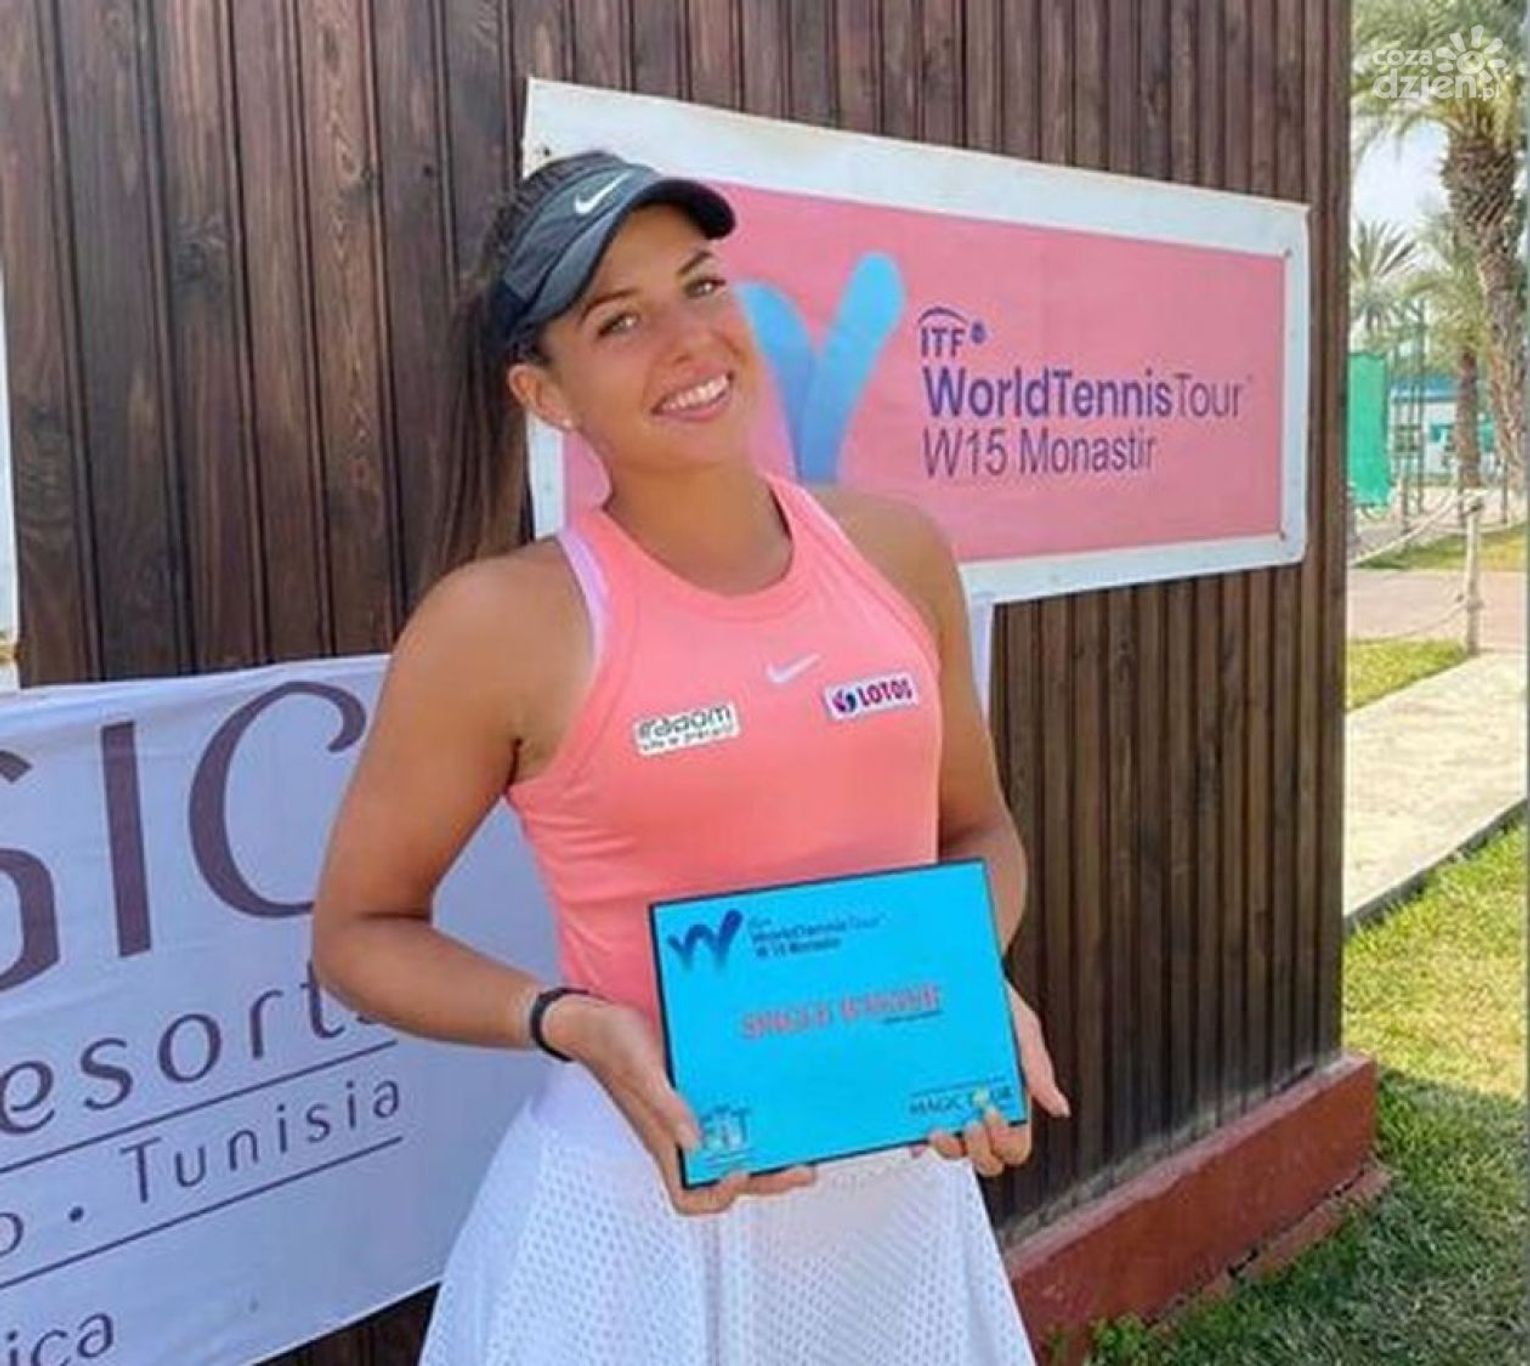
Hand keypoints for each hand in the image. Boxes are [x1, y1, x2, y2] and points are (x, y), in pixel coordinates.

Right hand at [543, 994, 815, 1214]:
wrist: (597, 1016)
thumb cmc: (611, 1044)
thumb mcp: (642, 1071)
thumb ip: (666, 1107)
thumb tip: (695, 1143)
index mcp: (663, 1141)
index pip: (689, 1197)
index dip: (719, 1197)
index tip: (742, 1171)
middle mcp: (678, 1134)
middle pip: (724, 1176)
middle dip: (767, 1178)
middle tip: (803, 1169)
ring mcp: (687, 1114)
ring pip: (731, 1147)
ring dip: (765, 1149)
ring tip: (798, 1141)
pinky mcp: (693, 1092)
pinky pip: (726, 1114)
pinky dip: (749, 1115)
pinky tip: (768, 1101)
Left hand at [913, 982, 1070, 1175]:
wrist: (959, 973)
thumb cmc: (997, 1002)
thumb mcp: (1022, 1029)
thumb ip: (1038, 1068)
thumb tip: (1060, 1109)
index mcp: (1013, 1099)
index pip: (1015, 1145)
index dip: (1005, 1141)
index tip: (993, 1112)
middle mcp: (983, 1107)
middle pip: (986, 1158)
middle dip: (978, 1150)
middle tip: (970, 1122)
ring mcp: (953, 1103)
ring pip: (955, 1149)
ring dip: (949, 1148)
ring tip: (939, 1127)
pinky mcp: (925, 1094)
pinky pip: (919, 1129)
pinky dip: (915, 1138)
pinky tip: (913, 1130)